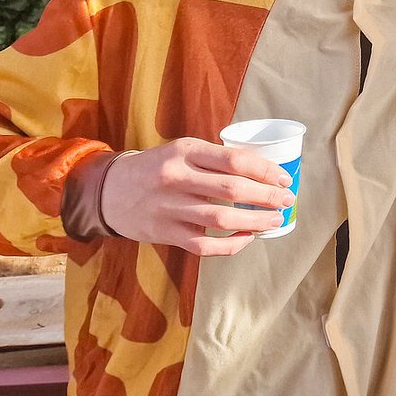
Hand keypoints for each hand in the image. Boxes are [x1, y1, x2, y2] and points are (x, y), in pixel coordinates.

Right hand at [101, 138, 295, 257]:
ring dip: (255, 222)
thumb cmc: (158, 168)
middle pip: (233, 190)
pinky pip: (205, 245)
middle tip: (287, 200)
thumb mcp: (181, 151)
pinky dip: (231, 245)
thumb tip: (264, 173)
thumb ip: (214, 159)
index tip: (284, 178)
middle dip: (268, 196)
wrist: (108, 191)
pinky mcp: (165, 233)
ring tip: (275, 220)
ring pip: (222, 219)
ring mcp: (170, 208)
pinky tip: (247, 239)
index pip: (235, 160)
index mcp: (185, 151)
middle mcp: (176, 177)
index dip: (265, 170)